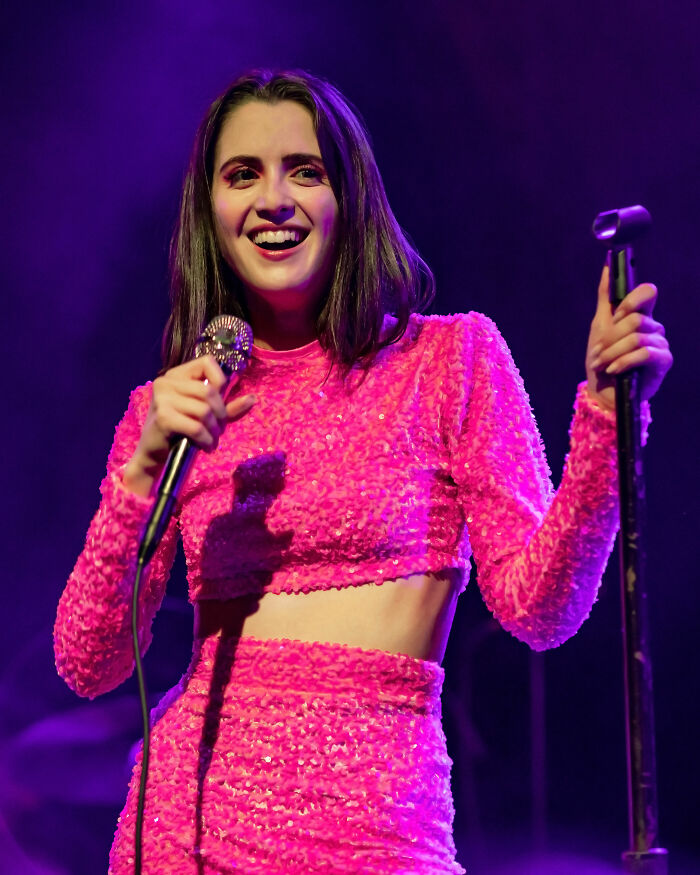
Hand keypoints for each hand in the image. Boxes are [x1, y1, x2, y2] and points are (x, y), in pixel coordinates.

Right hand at [123, 356, 255, 495]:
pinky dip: (206, 439)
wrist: (154, 455)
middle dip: (221, 413)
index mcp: (176, 375)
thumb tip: (252, 398)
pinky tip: (206, 446)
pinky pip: (196, 427)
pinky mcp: (162, 418)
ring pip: (204, 410)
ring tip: (212, 439)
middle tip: (219, 429)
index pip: (207, 362)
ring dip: (214, 430)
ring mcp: (161, 399)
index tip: (220, 402)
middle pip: (209, 391)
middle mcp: (166, 382)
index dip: (221, 381)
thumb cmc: (181, 432)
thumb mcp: (206, 416)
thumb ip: (227, 407)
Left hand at [585, 265, 671, 411]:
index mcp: (641, 315)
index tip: (615, 316)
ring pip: (636, 337)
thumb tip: (607, 265)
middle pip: (634, 319)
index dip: (630, 301)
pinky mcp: (664, 361)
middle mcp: (654, 326)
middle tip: (598, 353)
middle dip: (610, 338)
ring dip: (612, 353)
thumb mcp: (599, 326)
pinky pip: (644, 353)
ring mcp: (661, 343)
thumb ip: (605, 296)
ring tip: (603, 365)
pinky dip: (623, 362)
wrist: (603, 392)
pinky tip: (613, 371)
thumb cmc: (602, 360)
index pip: (647, 292)